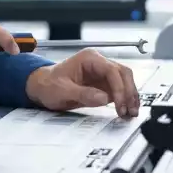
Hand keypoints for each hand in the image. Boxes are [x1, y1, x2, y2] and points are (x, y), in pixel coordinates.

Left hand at [25, 50, 139, 116]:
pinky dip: (125, 99)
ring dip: (130, 96)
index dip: (119, 87)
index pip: (111, 70)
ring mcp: (102, 73)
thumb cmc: (49, 85)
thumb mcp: (62, 91)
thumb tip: (104, 98)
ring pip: (125, 81)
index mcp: (89, 59)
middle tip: (129, 110)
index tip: (120, 104)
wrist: (42, 87)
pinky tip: (127, 111)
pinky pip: (119, 90)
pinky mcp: (103, 84)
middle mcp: (98, 63)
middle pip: (123, 73)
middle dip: (128, 92)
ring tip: (131, 113)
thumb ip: (83, 94)